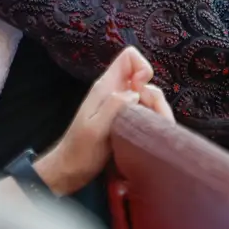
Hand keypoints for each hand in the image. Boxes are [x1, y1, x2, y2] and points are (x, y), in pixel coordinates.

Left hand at [37, 47, 173, 195]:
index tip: (142, 90)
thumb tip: (136, 92)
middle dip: (154, 96)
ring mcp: (123, 107)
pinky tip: (150, 137)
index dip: (142, 67)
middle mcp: (116, 93)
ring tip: (152, 132)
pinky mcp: (127, 122)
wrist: (71, 171)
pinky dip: (154, 122)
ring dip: (157, 112)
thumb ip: (114, 106)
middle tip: (148, 119)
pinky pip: (148, 113)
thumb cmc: (79, 151)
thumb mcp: (95, 128)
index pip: (129, 57)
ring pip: (150, 98)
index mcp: (106, 87)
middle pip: (146, 80)